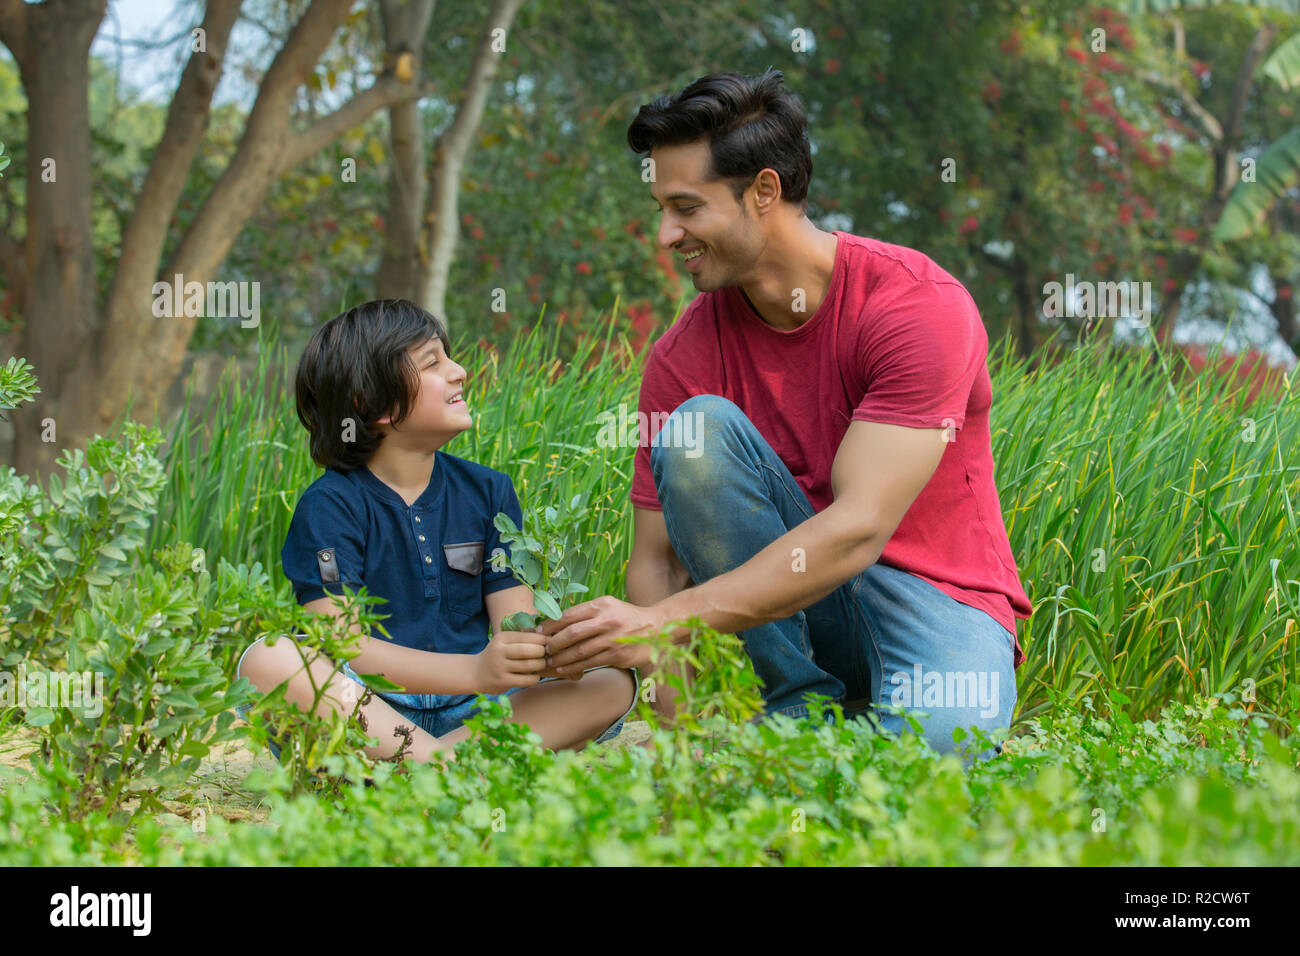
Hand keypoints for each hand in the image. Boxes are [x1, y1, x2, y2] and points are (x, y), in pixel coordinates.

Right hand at [473, 629, 547, 693]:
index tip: (548, 643)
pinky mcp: (502, 682)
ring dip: (540, 665)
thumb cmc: (497, 655)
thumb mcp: (505, 641)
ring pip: (529, 665)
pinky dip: (535, 678)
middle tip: (546, 654)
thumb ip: (523, 636)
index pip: (527, 636)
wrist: (476, 673)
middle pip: (528, 650)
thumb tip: (546, 635)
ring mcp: (499, 667)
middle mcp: (499, 651)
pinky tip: (534, 675)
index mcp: (501, 638)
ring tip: (542, 664)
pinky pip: (526, 680)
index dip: (542, 640)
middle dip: (542, 652)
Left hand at [536, 596, 661, 673]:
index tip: (539, 634)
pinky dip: (574, 667)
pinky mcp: (617, 655)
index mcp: (601, 605)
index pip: (569, 615)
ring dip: (561, 658)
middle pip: (571, 633)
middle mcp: (606, 620)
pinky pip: (590, 662)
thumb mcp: (609, 606)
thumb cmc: (627, 617)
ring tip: (550, 662)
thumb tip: (557, 622)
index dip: (550, 625)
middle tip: (543, 650)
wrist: (657, 628)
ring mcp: (612, 638)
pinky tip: (564, 669)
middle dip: (553, 643)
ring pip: (579, 650)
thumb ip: (587, 613)